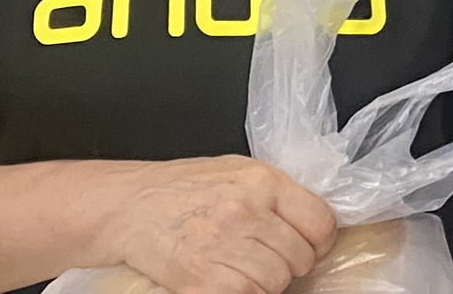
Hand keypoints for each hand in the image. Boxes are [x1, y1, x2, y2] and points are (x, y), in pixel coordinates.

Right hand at [107, 156, 335, 293]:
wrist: (131, 207)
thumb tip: (310, 221)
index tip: (310, 246)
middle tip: (267, 258)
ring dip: (266, 283)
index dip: (319, 241)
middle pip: (300, 258)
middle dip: (289, 264)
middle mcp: (248, 213)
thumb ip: (276, 193)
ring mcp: (225, 249)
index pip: (320, 222)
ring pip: (276, 283)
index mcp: (262, 182)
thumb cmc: (183, 187)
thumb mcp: (237, 171)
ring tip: (244, 268)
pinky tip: (227, 280)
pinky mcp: (204, 282)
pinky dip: (243, 293)